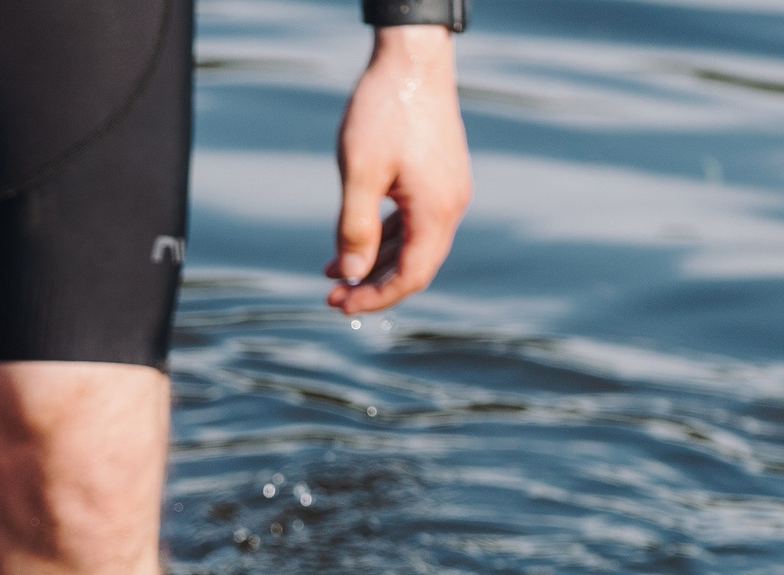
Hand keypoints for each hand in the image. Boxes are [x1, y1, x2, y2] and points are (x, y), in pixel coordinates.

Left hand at [327, 25, 471, 314]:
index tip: (341, 305)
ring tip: (334, 271)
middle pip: (415, 267)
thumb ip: (355, 227)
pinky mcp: (440, 177)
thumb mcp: (360, 172)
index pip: (410, 277)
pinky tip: (356, 239)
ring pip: (413, 244)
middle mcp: (450, 206)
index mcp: (435, 211)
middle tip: (333, 297)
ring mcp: (448, 191)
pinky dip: (386, 236)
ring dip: (375, 261)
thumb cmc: (384, 110)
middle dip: (373, 285)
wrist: (413, 59)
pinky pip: (414, 221)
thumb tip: (351, 274)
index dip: (376, 298)